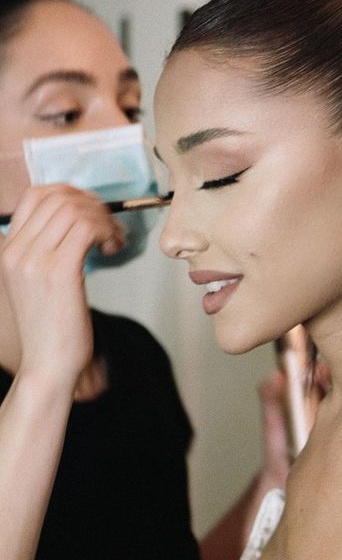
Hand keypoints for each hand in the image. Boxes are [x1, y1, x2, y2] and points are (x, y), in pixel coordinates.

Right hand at [0, 184, 124, 382]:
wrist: (47, 365)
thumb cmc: (51, 329)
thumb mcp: (37, 283)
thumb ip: (45, 252)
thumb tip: (77, 222)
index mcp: (8, 250)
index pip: (34, 196)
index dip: (70, 194)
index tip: (92, 210)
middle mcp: (17, 251)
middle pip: (58, 198)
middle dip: (93, 205)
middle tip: (110, 226)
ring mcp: (36, 260)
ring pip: (74, 209)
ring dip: (103, 219)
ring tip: (113, 241)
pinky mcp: (60, 272)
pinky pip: (87, 229)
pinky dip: (107, 232)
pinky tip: (112, 249)